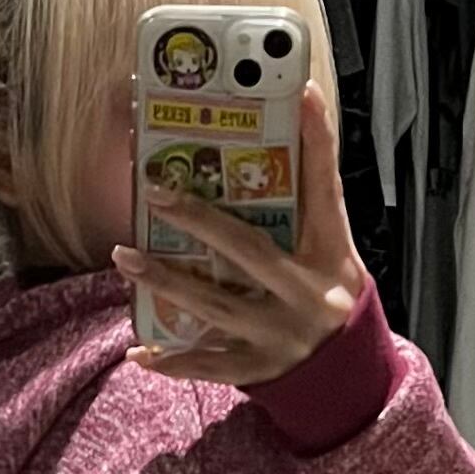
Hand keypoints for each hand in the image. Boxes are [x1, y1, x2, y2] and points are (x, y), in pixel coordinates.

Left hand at [114, 80, 368, 386]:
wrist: (349, 380)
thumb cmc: (331, 299)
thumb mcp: (334, 253)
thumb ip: (311, 205)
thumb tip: (292, 127)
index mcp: (331, 259)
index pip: (325, 192)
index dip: (316, 144)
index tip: (300, 93)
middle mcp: (306, 298)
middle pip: (248, 250)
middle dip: (198, 220)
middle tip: (154, 191)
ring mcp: (279, 338)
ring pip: (215, 306)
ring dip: (166, 281)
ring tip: (125, 256)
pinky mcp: (258, 371)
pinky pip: (207, 365)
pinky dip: (172, 360)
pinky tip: (138, 351)